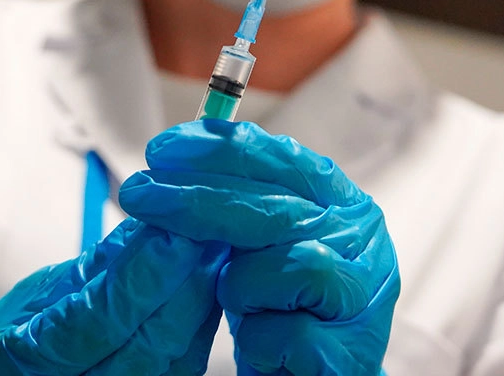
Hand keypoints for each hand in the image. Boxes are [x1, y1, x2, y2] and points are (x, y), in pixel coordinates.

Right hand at [0, 219, 228, 375]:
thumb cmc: (13, 333)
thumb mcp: (41, 291)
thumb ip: (98, 267)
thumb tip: (154, 222)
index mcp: (20, 362)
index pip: (95, 321)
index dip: (142, 277)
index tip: (176, 231)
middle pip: (148, 348)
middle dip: (187, 286)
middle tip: (212, 231)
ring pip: (175, 363)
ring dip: (202, 302)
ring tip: (218, 250)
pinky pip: (181, 371)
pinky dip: (200, 327)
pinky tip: (210, 287)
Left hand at [119, 120, 399, 375]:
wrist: (316, 375)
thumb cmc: (283, 308)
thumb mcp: (257, 242)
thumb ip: (234, 200)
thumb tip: (176, 155)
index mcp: (343, 202)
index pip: (283, 158)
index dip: (220, 150)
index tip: (164, 150)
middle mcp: (364, 241)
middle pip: (277, 208)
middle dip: (198, 200)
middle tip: (139, 196)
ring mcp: (364, 297)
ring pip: (295, 266)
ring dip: (243, 283)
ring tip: (233, 299)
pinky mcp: (352, 352)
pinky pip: (291, 334)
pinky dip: (261, 339)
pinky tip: (259, 342)